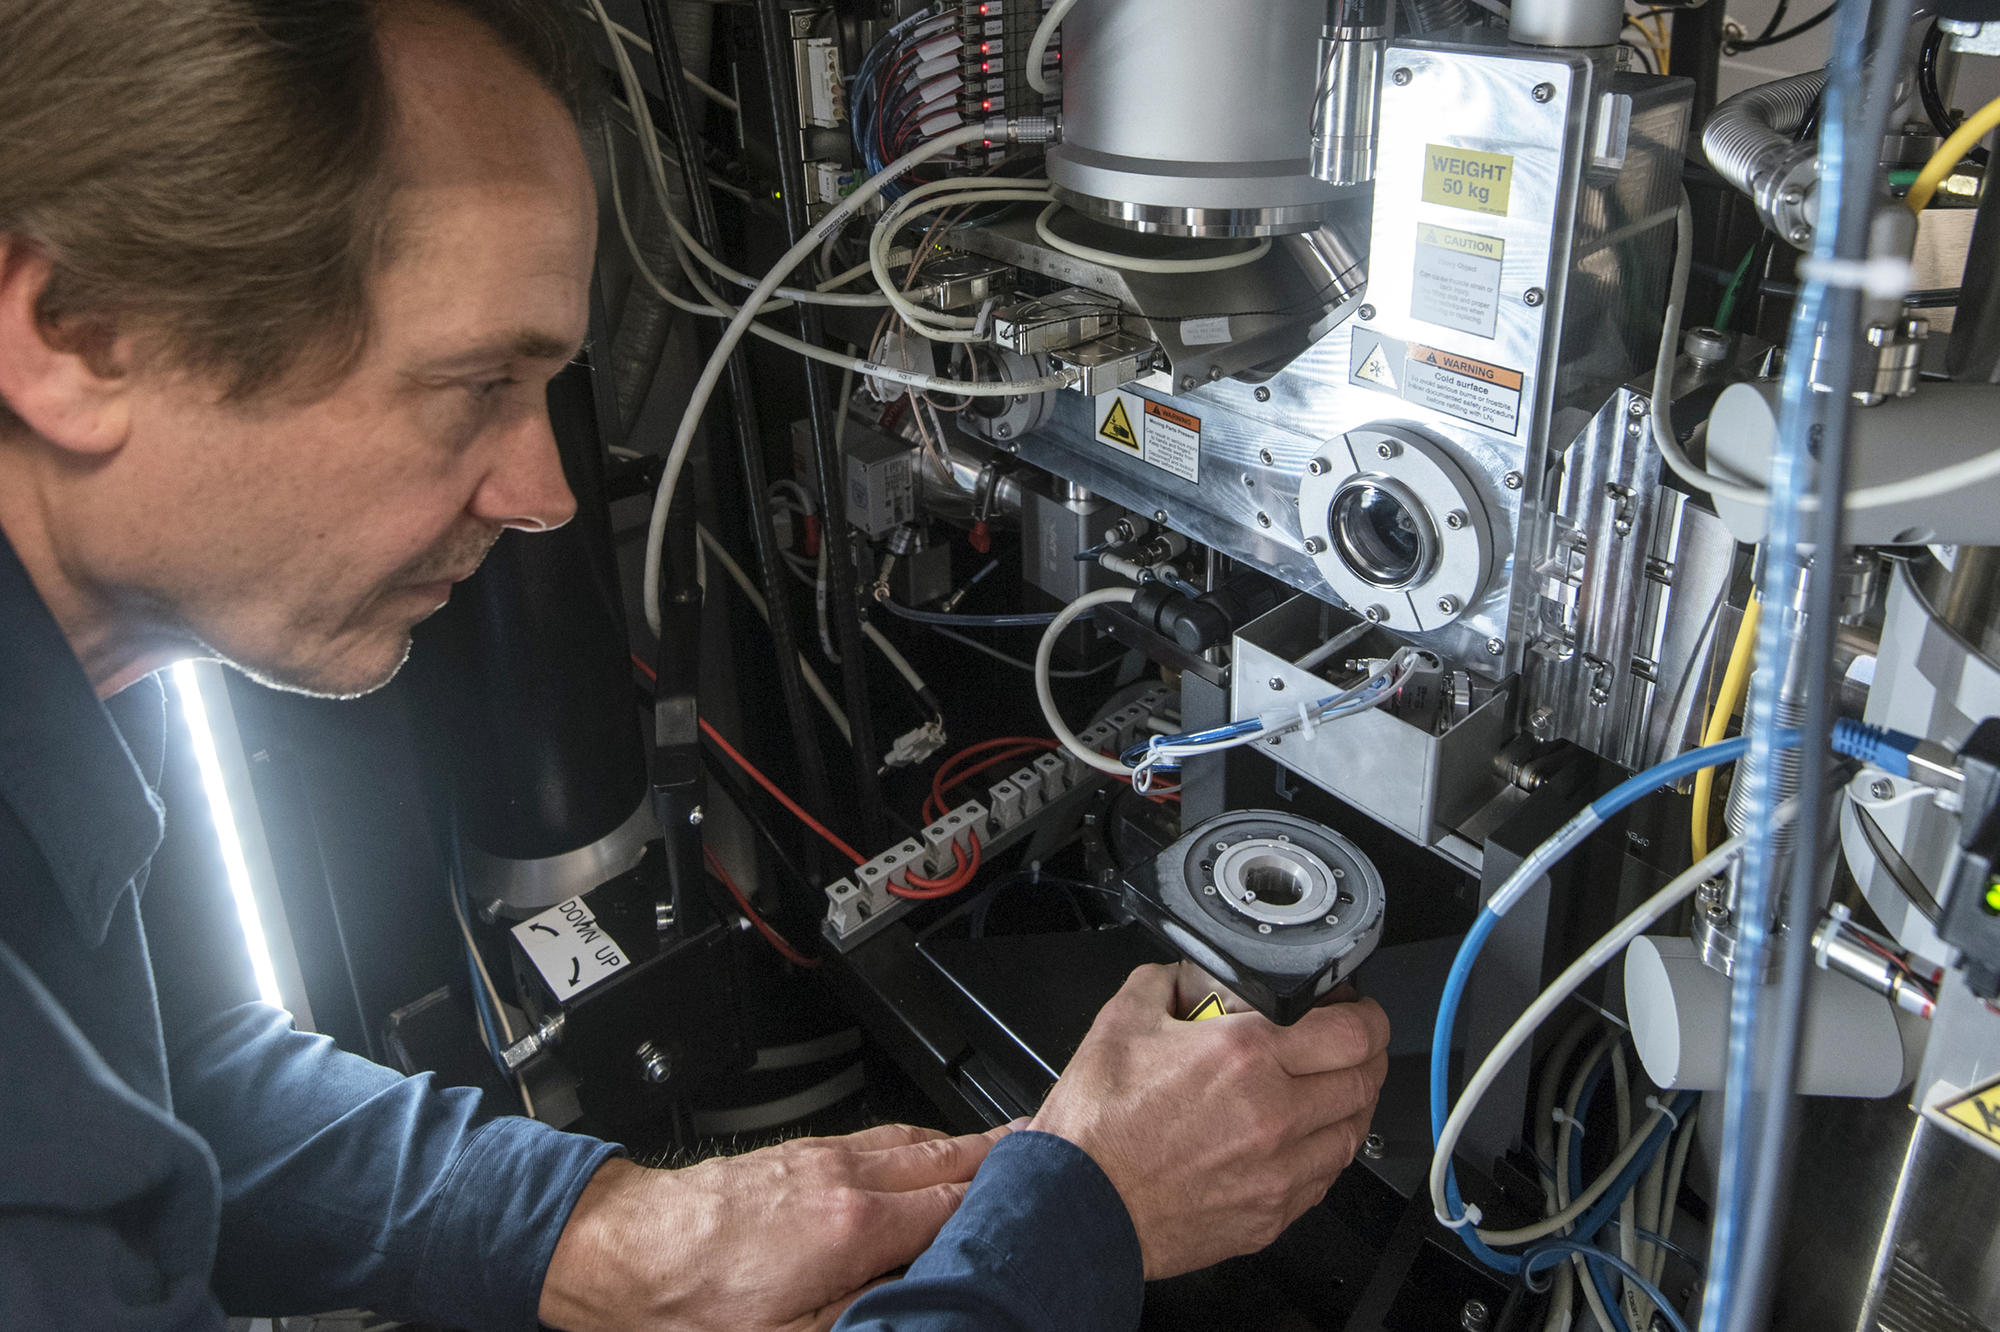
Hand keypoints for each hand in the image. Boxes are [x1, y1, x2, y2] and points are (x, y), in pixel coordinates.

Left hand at [538, 1121, 1009, 1330]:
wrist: (614, 1254)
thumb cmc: (684, 1307)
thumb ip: (864, 1317)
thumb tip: (916, 1305)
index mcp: (852, 1229)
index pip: (955, 1204)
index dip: (1006, 1201)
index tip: (1047, 1197)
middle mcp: (842, 1179)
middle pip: (946, 1158)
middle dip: (1002, 1157)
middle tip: (1052, 1156)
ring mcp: (818, 1160)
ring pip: (913, 1141)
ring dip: (965, 1145)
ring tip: (1007, 1149)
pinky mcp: (795, 1155)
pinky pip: (877, 1139)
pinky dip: (917, 1142)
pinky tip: (924, 1151)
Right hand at [1029, 963, 1389, 1279]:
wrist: (1077, 1207)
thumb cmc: (1096, 1128)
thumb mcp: (1123, 1019)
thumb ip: (1170, 980)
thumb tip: (1192, 973)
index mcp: (1245, 1057)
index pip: (1352, 1030)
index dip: (1366, 1013)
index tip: (1356, 1009)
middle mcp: (1273, 1115)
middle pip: (1365, 1080)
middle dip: (1367, 1055)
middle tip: (1349, 1045)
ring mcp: (1277, 1172)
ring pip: (1353, 1133)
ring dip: (1352, 1104)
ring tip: (1330, 1089)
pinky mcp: (1270, 1216)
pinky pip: (1325, 1179)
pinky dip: (1325, 1152)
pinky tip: (1303, 1139)